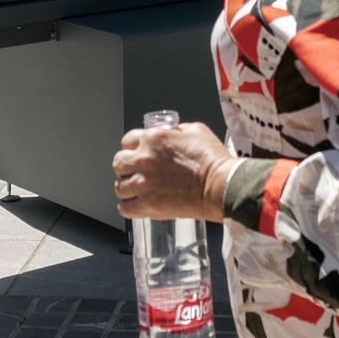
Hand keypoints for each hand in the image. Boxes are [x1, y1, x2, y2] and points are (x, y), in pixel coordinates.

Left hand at [113, 121, 235, 221]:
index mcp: (154, 138)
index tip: (137, 153)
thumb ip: (178, 129)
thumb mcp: (197, 130)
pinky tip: (137, 204)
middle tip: (136, 171)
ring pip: (119, 186)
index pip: (127, 140)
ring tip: (137, 190)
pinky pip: (125, 208)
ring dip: (127, 187)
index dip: (132, 147)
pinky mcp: (148, 205)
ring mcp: (144, 184)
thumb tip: (173, 133)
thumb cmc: (212, 160)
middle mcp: (144, 159)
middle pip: (118, 163)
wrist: (220, 186)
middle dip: (126, 167)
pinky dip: (129, 207)